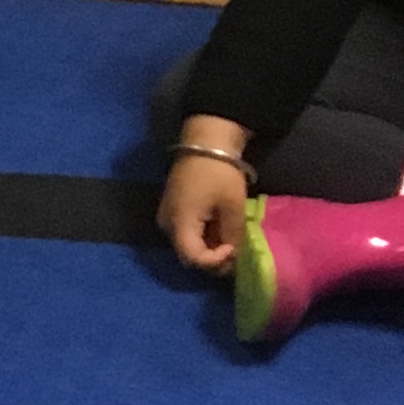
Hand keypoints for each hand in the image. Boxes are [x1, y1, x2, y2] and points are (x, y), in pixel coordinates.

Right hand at [160, 120, 254, 274]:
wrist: (205, 143)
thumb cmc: (219, 172)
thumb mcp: (232, 205)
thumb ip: (233, 234)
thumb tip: (235, 254)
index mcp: (179, 223)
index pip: (193, 258)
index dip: (215, 261)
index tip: (234, 249)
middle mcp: (167, 225)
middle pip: (188, 255)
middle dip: (213, 259)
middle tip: (235, 253)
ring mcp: (168, 218)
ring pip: (188, 245)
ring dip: (209, 249)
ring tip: (231, 242)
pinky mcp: (173, 211)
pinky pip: (187, 234)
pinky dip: (203, 238)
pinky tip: (220, 231)